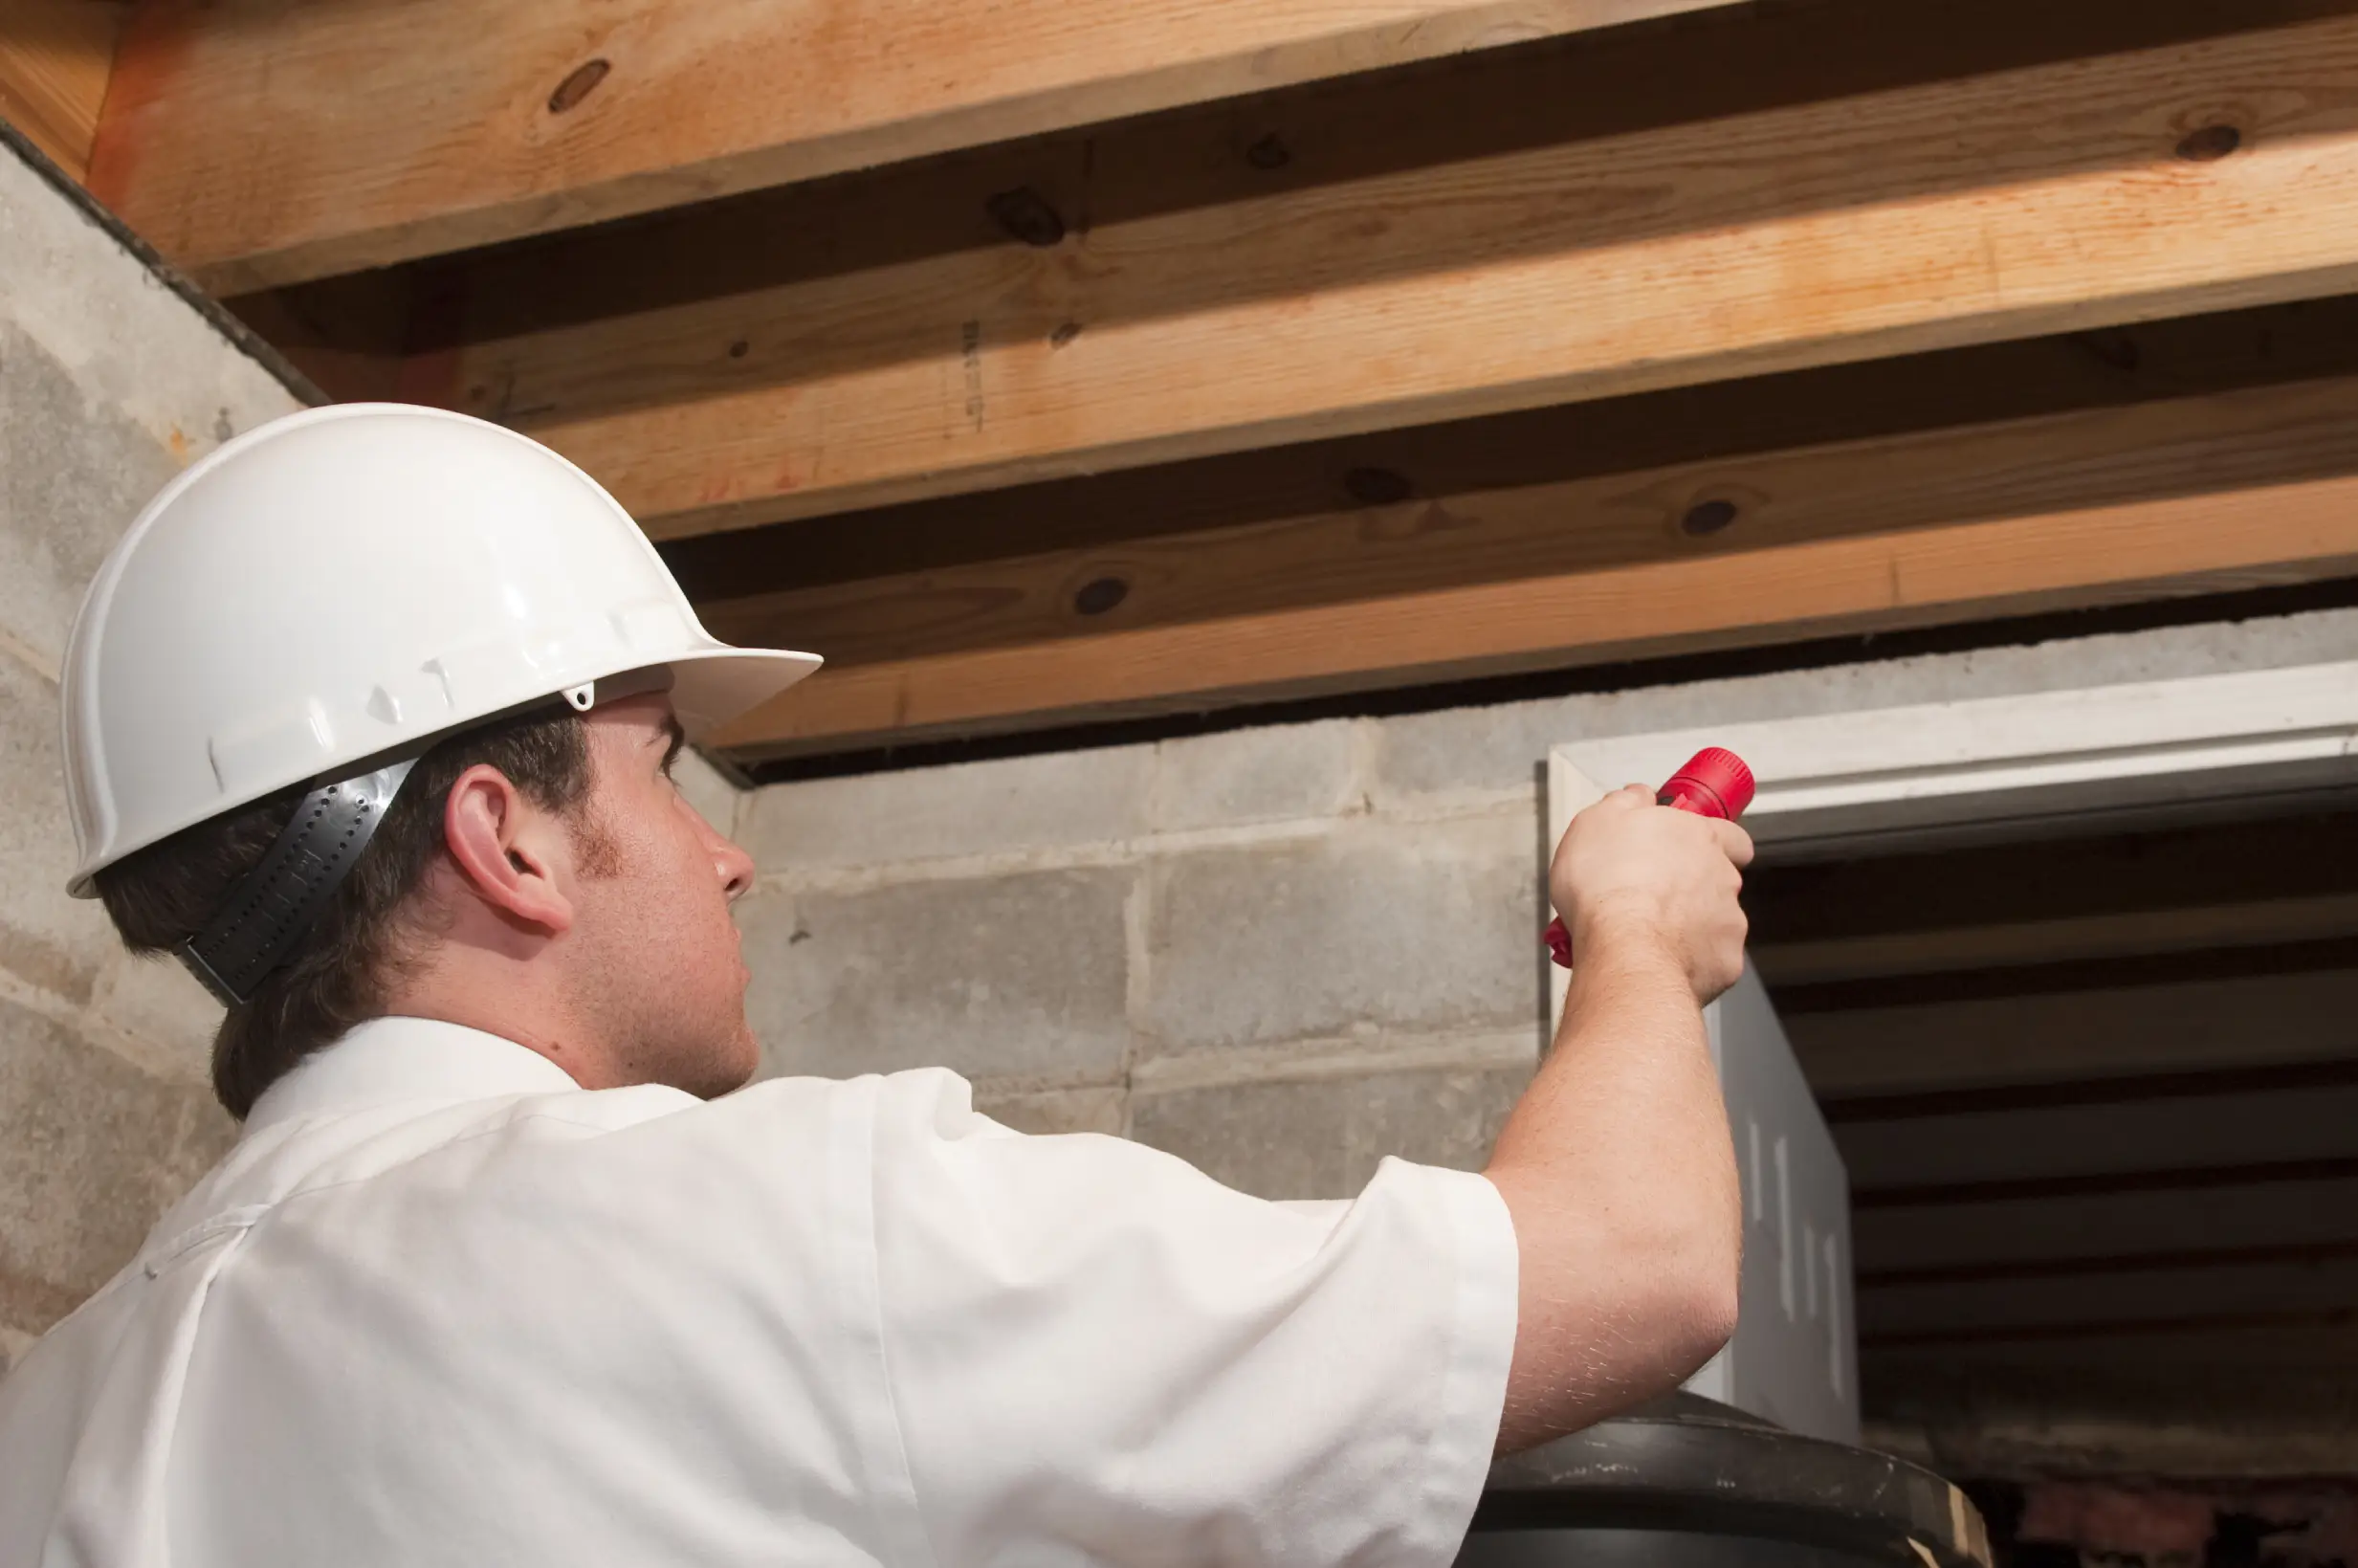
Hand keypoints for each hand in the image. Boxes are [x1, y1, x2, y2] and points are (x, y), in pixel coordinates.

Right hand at [1549, 786, 1751, 1001]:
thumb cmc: (1607, 886)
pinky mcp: (1725, 960)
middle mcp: (1722, 876)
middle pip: (1718, 880)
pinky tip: (1657, 956)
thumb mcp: (1597, 821)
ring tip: (1646, 931)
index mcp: (1700, 837)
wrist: (1621, 948)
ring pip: (1713, 921)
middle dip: (1690, 889)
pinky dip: (1687, 959)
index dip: (1712, 842)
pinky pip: (1709, 958)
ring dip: (1687, 925)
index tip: (1689, 850)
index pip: (1730, 835)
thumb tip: (1637, 796)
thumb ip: (1626, 802)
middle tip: (1650, 895)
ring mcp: (1728, 920)